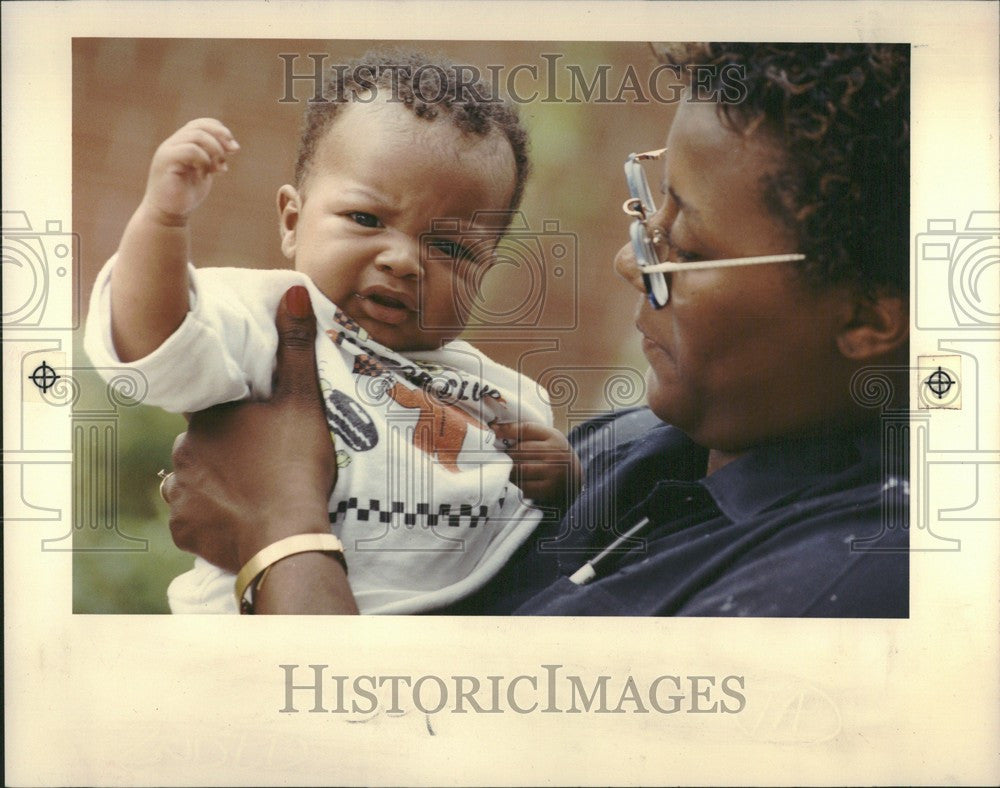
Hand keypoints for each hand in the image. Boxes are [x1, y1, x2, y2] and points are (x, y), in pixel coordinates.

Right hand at [142, 118, 238, 224]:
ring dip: (214, 150)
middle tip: (233, 152)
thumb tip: (233, 146)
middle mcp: (173, 143)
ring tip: (219, 168)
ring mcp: (168, 151)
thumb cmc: (186, 195)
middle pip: (199, 127)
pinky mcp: (165, 161)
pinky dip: (203, 160)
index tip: (234, 148)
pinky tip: (204, 175)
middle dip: (221, 137)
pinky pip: (190, 150)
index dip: (219, 130)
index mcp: (181, 143)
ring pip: (196, 136)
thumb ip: (214, 158)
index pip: (201, 124)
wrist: (167, 215)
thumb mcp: (205, 172)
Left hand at [164, 285, 334, 572]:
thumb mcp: (303, 401)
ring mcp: (179, 494)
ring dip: (213, 485)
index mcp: (208, 416)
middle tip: (262, 466)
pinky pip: (192, 519)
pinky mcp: (183, 530)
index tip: (257, 430)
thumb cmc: (295, 464)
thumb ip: (296, 346)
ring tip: (250, 495)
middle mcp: (182, 451)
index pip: (214, 408)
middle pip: (203, 445)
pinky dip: (209, 519)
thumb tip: (294, 288)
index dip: (236, 417)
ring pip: (192, 481)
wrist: (285, 537)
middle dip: (225, 452)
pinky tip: (236, 520)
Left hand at [493, 421, 581, 509]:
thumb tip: (495, 428)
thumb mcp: (547, 437)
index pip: (526, 430)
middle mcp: (555, 455)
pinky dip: (515, 483)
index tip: (493, 429)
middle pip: (519, 451)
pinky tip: (515, 479)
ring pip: (519, 469)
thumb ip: (525, 430)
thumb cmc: (554, 454)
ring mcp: (552, 474)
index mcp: (554, 438)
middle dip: (506, 453)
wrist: (574, 479)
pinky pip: (523, 486)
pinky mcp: (547, 491)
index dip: (507, 429)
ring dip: (508, 468)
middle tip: (501, 454)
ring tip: (507, 467)